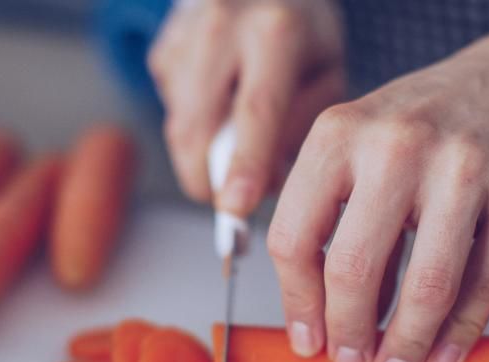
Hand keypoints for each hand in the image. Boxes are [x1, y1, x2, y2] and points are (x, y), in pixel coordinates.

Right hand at [147, 0, 344, 215]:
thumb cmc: (300, 36)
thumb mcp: (326, 74)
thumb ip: (300, 130)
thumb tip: (263, 184)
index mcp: (276, 32)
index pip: (256, 110)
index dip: (244, 164)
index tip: (235, 207)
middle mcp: (224, 27)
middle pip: (200, 126)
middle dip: (207, 179)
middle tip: (227, 202)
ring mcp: (185, 36)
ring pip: (180, 126)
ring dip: (202, 156)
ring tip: (233, 143)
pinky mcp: (162, 48)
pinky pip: (171, 111)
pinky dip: (194, 125)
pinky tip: (218, 104)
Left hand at [267, 22, 488, 361]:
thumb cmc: (433, 122)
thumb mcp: (363, 140)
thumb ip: (332, 211)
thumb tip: (318, 314)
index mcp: (340, 133)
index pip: (294, 237)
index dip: (298, 303)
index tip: (308, 339)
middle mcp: (397, 145)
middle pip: (353, 268)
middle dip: (349, 334)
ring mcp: (465, 168)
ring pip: (427, 286)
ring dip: (407, 345)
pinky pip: (485, 285)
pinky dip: (460, 333)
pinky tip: (443, 355)